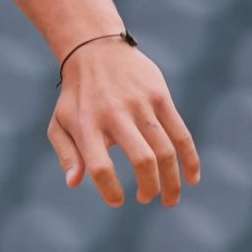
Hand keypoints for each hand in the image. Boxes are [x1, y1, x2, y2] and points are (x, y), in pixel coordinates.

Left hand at [46, 39, 200, 207]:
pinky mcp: (160, 96)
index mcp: (86, 125)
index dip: (110, 189)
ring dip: (172, 181)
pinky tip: (192, 178)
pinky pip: (181, 133)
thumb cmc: (76, 96)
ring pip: (165, 150)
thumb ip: (67, 154)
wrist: (94, 50)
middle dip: (149, 187)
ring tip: (170, 199)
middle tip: (146, 199)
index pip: (100, 166)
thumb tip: (75, 183)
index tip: (118, 201)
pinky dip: (190, 159)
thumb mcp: (59, 122)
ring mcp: (140, 104)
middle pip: (141, 160)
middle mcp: (114, 115)